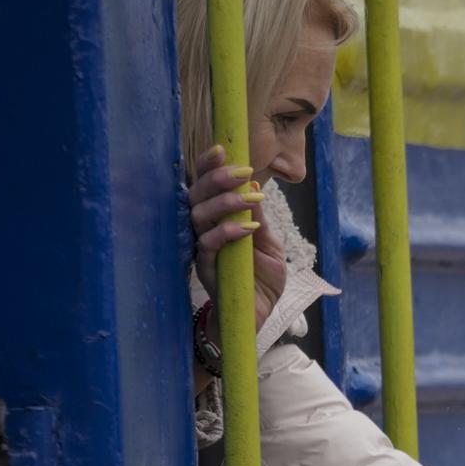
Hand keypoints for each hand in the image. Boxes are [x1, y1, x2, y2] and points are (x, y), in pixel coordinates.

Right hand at [189, 145, 287, 333]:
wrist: (257, 316)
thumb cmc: (260, 279)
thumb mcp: (268, 243)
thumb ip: (259, 216)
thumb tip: (253, 184)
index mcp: (217, 221)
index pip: (205, 188)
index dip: (208, 167)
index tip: (221, 149)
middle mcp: (203, 231)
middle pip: (196, 196)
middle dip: (217, 179)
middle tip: (242, 171)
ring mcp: (202, 250)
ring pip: (199, 217)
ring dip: (224, 203)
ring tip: (249, 198)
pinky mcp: (206, 270)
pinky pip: (208, 246)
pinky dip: (227, 233)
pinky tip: (248, 228)